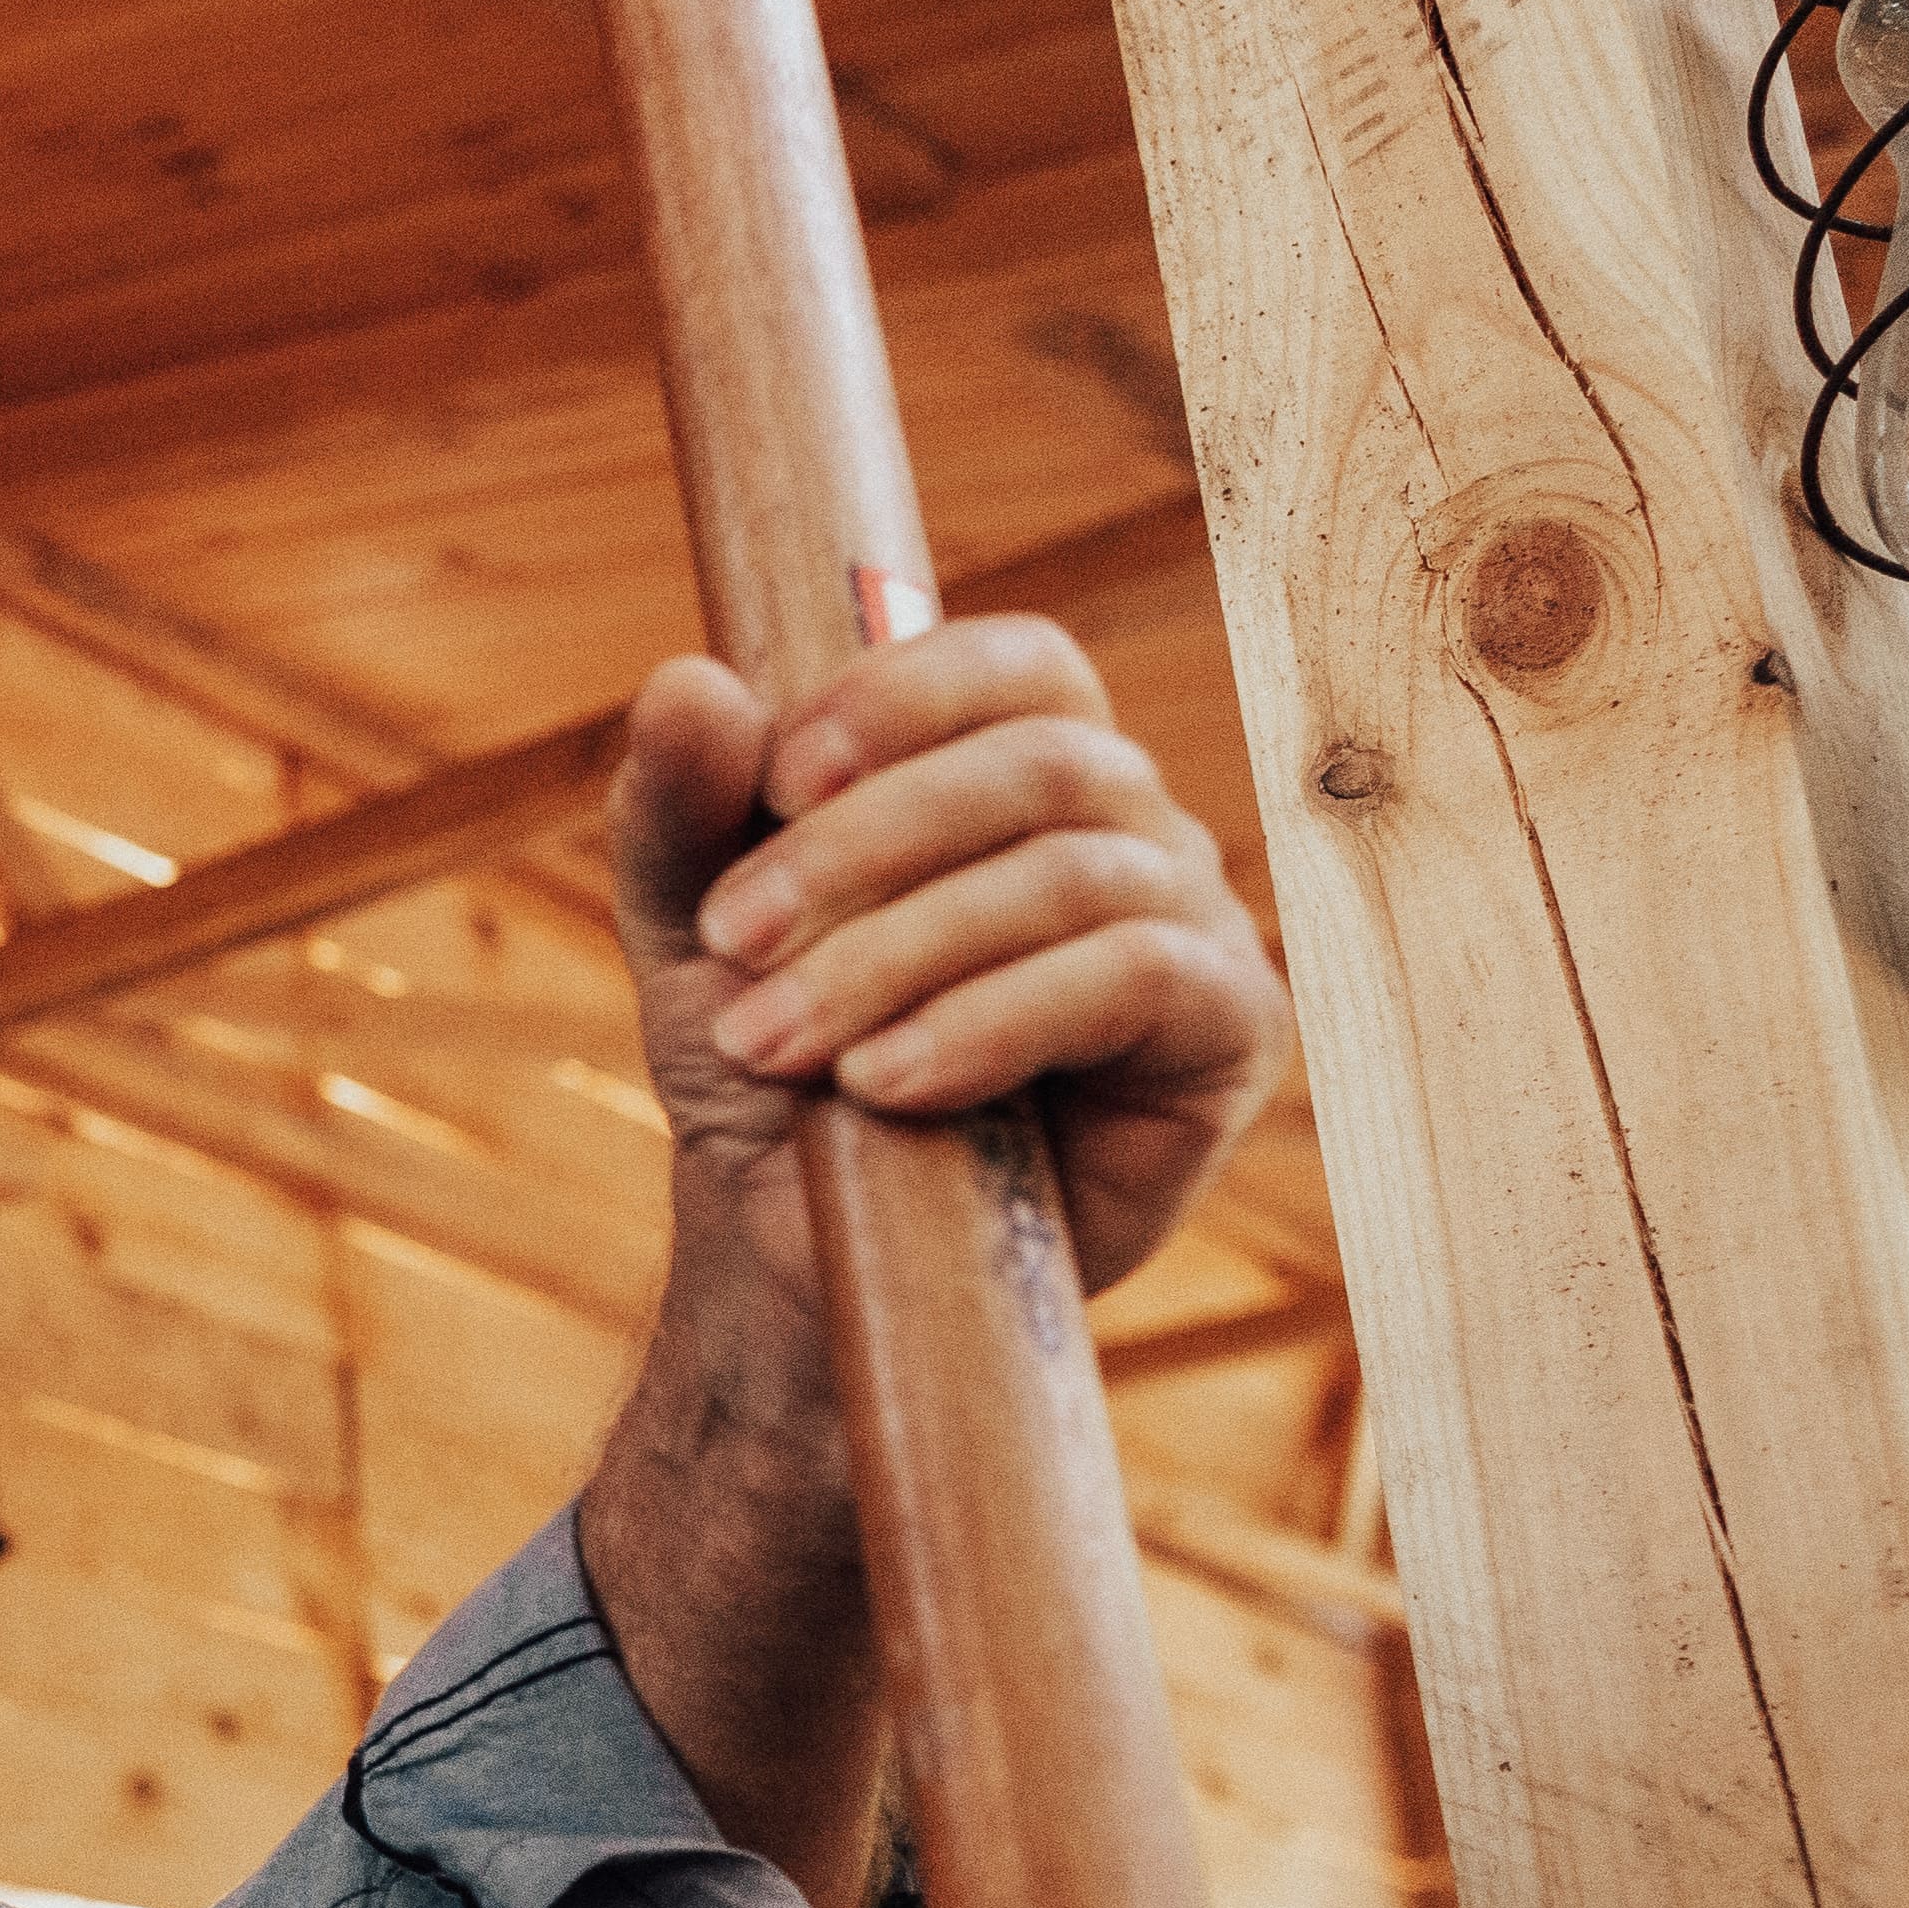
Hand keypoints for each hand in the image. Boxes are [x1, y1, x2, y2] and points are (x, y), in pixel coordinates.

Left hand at [610, 618, 1287, 1303]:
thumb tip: (686, 679)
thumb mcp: (691, 930)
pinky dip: (989, 1022)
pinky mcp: (1227, 1032)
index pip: (1015, 664)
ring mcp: (1193, 922)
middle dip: (863, 848)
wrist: (799, 1243)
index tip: (775, 782)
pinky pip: (1135, 978)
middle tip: (731, 943)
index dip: (903, 700)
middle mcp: (1129, 826)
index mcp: (1019, 763)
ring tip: (775, 1041)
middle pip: (1041, 766)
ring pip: (1071, 878)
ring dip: (898, 954)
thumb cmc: (767, 1059)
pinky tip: (886, 1082)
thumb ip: (681, 809)